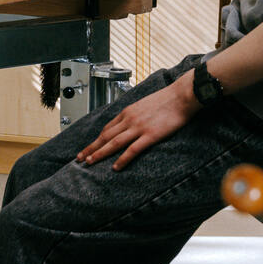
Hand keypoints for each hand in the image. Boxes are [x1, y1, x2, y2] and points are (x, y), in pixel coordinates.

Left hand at [76, 76, 197, 171]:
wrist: (182, 96)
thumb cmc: (167, 100)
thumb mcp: (145, 104)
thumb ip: (135, 114)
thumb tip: (129, 123)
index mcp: (128, 111)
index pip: (107, 128)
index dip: (96, 140)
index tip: (88, 148)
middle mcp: (130, 119)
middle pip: (105, 136)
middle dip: (91, 148)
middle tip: (80, 158)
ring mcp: (139, 127)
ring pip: (114, 143)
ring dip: (100, 153)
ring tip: (90, 162)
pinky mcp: (150, 135)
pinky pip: (133, 149)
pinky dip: (122, 159)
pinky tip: (116, 167)